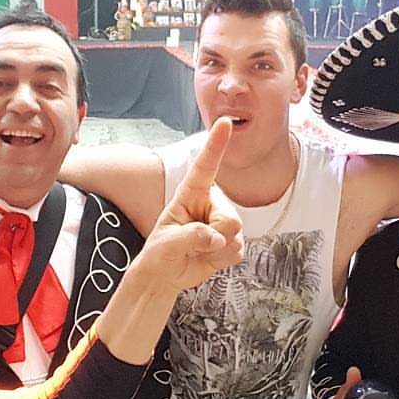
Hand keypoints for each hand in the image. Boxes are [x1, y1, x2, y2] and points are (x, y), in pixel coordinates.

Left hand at [135, 117, 243, 289]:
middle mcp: (210, 203)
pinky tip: (208, 257)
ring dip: (216, 251)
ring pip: (236, 235)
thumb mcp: (166, 244)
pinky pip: (238, 250)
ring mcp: (223, 221)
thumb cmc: (160, 253)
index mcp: (190, 194)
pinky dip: (222, 260)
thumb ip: (190, 237)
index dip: (216, 145)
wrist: (166, 275)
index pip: (205, 166)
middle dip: (215, 237)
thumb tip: (217, 239)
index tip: (225, 123)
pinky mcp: (232, 239)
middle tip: (194, 244)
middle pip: (230, 217)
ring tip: (198, 250)